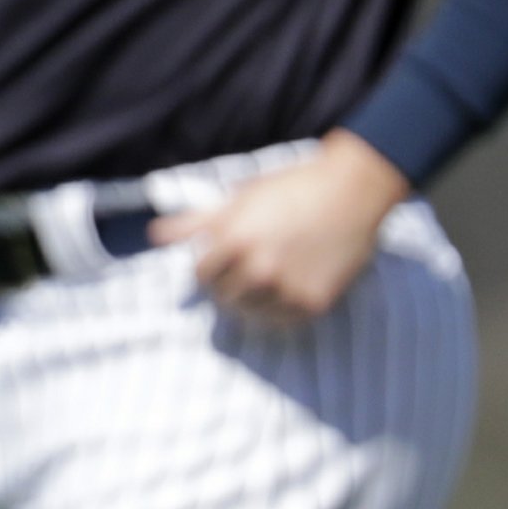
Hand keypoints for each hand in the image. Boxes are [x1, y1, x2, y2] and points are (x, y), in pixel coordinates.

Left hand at [150, 131, 410, 328]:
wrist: (352, 191)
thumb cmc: (292, 188)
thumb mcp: (241, 198)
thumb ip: (196, 221)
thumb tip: (155, 235)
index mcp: (234, 241)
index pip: (200, 275)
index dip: (207, 267)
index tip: (219, 261)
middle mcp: (258, 270)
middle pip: (223, 297)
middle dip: (226, 285)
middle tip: (243, 270)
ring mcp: (286, 290)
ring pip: (250, 313)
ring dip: (251, 300)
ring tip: (265, 278)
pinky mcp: (312, 304)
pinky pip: (280, 320)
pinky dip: (277, 310)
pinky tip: (284, 287)